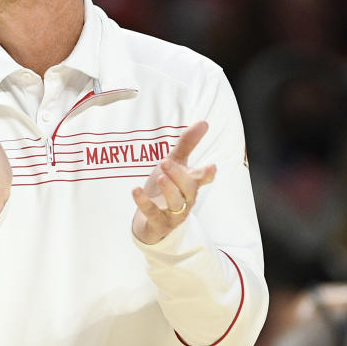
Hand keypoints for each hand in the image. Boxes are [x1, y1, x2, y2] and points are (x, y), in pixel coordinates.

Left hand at [131, 121, 216, 244]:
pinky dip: (144, 203)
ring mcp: (173, 213)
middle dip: (178, 176)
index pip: (202, 179)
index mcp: (190, 184)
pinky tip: (135, 190)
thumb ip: (187, 144)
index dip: (207, 174)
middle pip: (188, 189)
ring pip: (175, 203)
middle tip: (165, 162)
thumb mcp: (175, 163)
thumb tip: (204, 122)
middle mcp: (185, 199)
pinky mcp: (158, 223)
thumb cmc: (165, 188)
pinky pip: (152, 214)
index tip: (211, 166)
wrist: (150, 219)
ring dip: (168, 190)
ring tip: (159, 177)